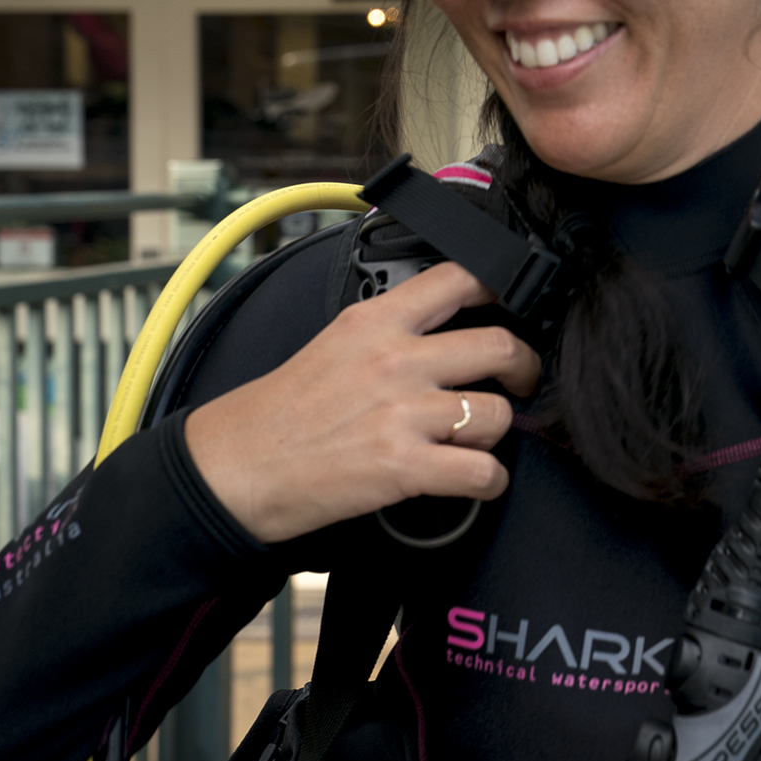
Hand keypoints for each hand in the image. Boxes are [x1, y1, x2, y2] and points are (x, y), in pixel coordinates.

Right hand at [184, 261, 541, 542]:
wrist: (237, 466)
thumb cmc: (279, 413)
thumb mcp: (332, 343)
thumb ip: (388, 331)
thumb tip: (442, 333)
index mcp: (374, 321)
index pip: (458, 278)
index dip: (502, 288)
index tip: (515, 302)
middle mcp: (395, 359)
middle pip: (499, 345)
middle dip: (523, 367)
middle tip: (520, 380)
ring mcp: (402, 412)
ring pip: (498, 413)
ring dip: (498, 433)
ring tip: (478, 441)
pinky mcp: (403, 465)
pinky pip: (482, 471)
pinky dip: (489, 481)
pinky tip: (476, 481)